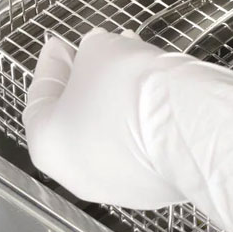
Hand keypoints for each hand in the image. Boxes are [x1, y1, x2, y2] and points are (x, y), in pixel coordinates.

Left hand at [23, 28, 232, 231]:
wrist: (193, 124)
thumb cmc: (132, 86)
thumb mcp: (101, 50)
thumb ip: (90, 52)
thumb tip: (96, 53)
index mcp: (48, 145)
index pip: (39, 98)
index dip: (51, 65)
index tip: (60, 44)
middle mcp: (78, 175)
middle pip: (77, 119)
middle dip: (89, 80)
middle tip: (99, 52)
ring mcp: (120, 186)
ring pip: (112, 134)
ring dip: (118, 98)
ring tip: (138, 64)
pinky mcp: (158, 187)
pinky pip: (142, 145)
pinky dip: (143, 118)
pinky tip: (159, 92)